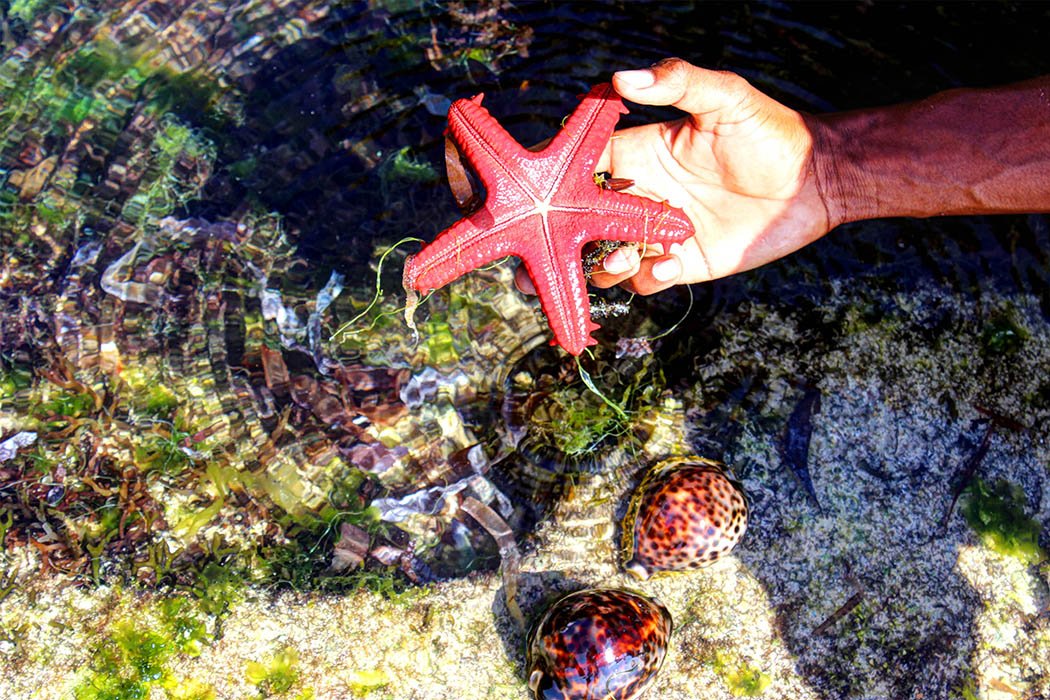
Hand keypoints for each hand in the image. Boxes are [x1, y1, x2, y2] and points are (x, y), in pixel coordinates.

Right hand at [518, 58, 833, 295]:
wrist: (817, 180)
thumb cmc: (771, 132)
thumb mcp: (726, 98)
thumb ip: (677, 82)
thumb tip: (622, 77)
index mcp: (641, 155)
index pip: (585, 169)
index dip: (557, 183)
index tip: (534, 196)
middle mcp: (642, 197)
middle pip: (583, 224)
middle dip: (559, 244)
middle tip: (535, 261)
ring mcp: (661, 234)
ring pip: (609, 258)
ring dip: (603, 266)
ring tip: (618, 263)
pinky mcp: (686, 264)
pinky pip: (651, 281)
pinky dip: (649, 279)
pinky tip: (668, 267)